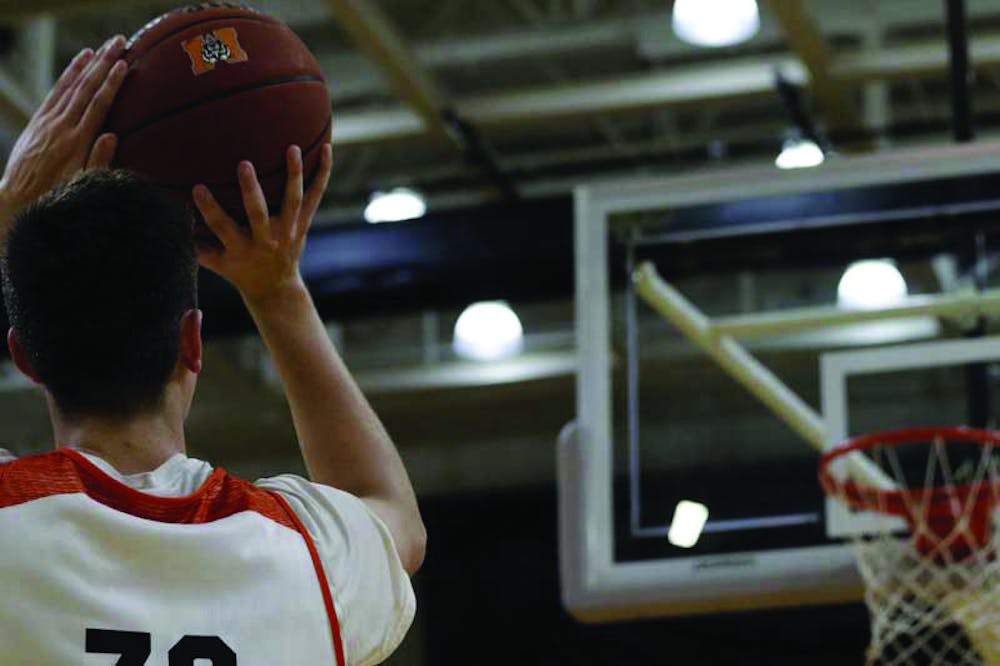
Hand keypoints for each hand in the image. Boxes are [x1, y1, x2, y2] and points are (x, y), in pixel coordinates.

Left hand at [0, 35, 126, 221]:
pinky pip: (55, 92)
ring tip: (101, 47)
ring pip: (70, 86)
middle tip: (119, 43)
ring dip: (87, 64)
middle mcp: (61, 127)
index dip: (111, 83)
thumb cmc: (56, 196)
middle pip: (85, 89)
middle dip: (103, 64)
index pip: (97, 105)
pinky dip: (67, 75)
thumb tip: (112, 136)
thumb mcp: (82, 185)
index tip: (124, 65)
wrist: (17, 199)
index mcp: (76, 142)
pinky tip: (78, 63)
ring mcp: (48, 122)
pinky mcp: (39, 121)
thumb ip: (98, 161)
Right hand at [193, 143, 332, 303]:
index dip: (209, 209)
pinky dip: (322, 173)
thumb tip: (172, 216)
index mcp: (242, 249)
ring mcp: (289, 230)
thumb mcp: (217, 263)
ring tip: (292, 148)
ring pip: (293, 200)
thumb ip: (196, 243)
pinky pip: (316, 195)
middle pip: (259, 213)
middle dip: (251, 190)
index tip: (197, 188)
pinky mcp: (304, 222)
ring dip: (293, 174)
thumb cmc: (239, 270)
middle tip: (243, 164)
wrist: (275, 286)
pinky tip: (327, 148)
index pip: (222, 227)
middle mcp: (267, 239)